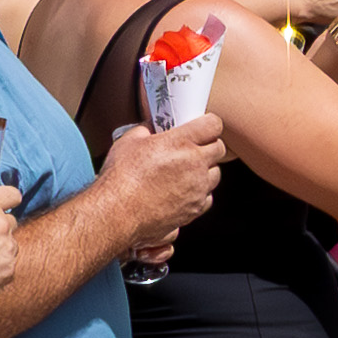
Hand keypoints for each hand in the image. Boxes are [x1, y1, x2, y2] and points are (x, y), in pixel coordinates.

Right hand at [99, 118, 225, 256]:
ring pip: (215, 174)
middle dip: (209, 146)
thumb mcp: (129, 142)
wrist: (117, 213)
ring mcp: (197, 189)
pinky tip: (184, 192)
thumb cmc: (121, 179)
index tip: (203, 127)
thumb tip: (149, 130)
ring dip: (206, 171)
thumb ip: (145, 131)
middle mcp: (195, 165)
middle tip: (194, 148)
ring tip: (187, 172)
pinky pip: (207, 198)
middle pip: (219, 149)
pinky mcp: (194, 209)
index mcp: (181, 143)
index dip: (209, 124)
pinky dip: (199, 194)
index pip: (213, 125)